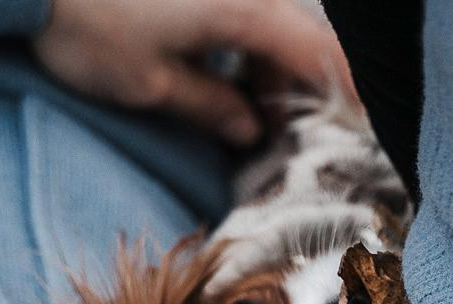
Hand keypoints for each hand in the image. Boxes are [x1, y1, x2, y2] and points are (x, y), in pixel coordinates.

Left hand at [34, 0, 352, 144]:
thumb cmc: (88, 26)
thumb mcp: (151, 84)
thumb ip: (210, 107)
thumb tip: (248, 128)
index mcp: (246, 11)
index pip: (320, 54)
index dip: (349, 95)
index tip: (364, 131)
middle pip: (299, 38)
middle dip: (304, 91)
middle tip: (294, 141)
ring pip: (270, 24)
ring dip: (270, 70)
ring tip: (253, 119)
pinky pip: (241, 13)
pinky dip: (244, 48)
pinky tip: (226, 82)